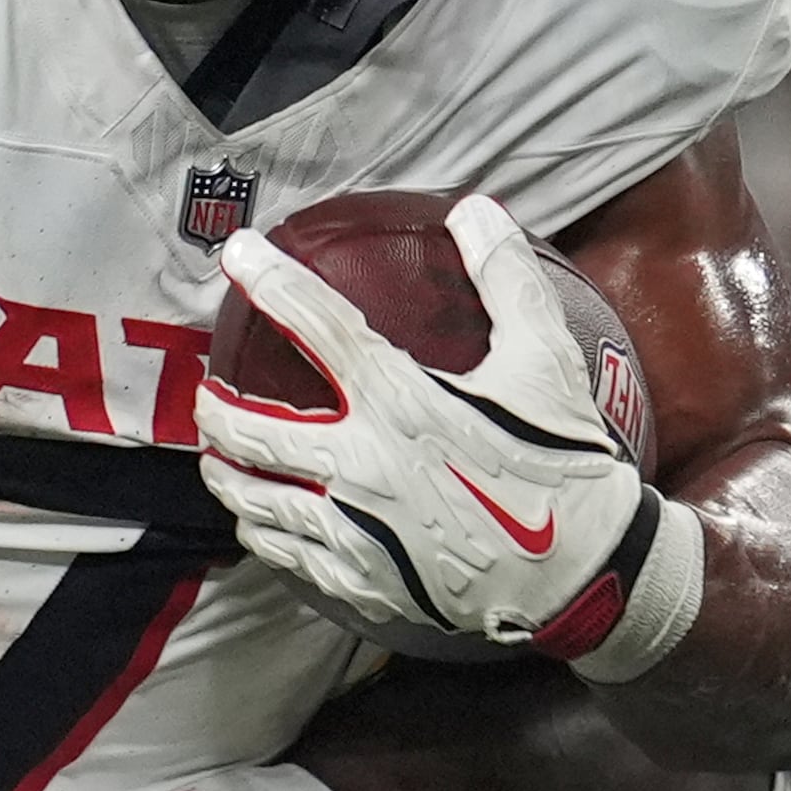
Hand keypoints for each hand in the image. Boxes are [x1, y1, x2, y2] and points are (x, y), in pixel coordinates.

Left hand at [198, 195, 658, 656]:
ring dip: (226, 472)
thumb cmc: (562, 463)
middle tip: (208, 393)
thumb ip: (507, 278)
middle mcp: (363, 464)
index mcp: (401, 401)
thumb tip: (478, 211)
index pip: (317, 325)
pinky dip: (262, 530)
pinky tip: (261, 522)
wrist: (582, 574)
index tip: (236, 254)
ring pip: (255, 498)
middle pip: (251, 430)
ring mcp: (354, 529)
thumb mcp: (545, 360)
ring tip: (218, 458)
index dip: (271, 281)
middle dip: (216, 407)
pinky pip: (285, 554)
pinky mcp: (360, 580)